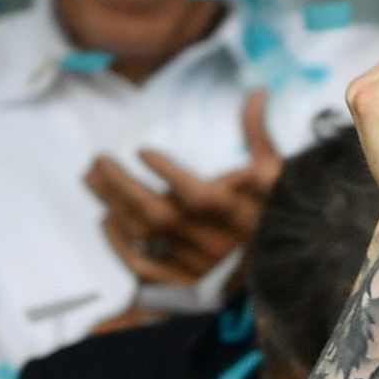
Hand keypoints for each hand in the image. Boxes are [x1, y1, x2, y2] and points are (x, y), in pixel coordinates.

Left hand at [88, 89, 284, 288]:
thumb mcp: (276, 176)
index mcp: (238, 216)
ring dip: (112, 204)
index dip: (166, 172)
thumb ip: (259, 136)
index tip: (142, 151)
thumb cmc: (274, 216)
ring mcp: (197, 267)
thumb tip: (256, 92)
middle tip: (98, 160)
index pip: (198, 196)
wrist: (284, 271)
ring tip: (93, 179)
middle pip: (158, 213)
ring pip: (145, 235)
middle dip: (121, 184)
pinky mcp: (183, 285)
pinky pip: (141, 266)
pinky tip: (106, 220)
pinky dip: (118, 244)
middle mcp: (216, 244)